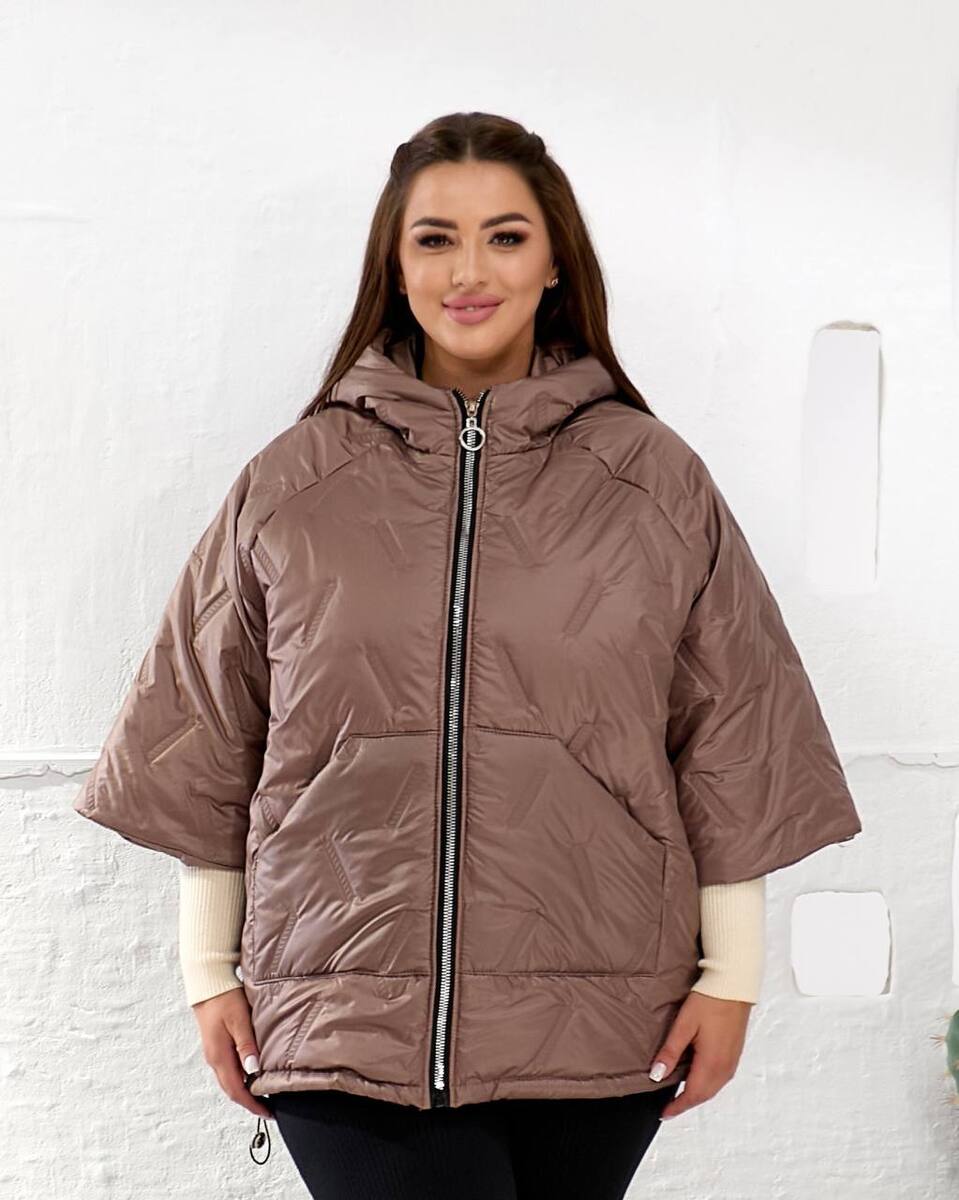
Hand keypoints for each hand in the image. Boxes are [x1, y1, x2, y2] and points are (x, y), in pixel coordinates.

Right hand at [191, 986, 272, 1120]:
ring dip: (245, 1090)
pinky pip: (228, 1068)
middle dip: (249, 1101)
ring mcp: (214, 1052)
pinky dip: (241, 1077)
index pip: (236, 1090)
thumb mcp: (239, 1021)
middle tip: (268, 1108)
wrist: (208, 983)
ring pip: (230, 1079)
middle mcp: (214, 1058)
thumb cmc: (224, 998)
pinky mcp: (216, 1045)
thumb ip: (246, 1046)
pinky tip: (253, 1072)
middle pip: (232, 1089)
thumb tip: (253, 1072)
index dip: (252, 1104)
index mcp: (219, 1056)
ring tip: (264, 1093)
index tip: (268, 1113)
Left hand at [651, 990, 753, 1120]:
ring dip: (697, 1095)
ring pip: (713, 1088)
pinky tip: (697, 1078)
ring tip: (680, 1096)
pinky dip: (707, 1085)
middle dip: (686, 1103)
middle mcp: (725, 1067)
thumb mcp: (684, 1025)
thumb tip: (657, 1075)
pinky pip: (720, 1078)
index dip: (677, 1107)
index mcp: (711, 1063)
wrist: (733, 986)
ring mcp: (732, 1061)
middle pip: (703, 1095)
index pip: (692, 1095)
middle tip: (669, 1108)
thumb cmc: (709, 1001)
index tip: (663, 1114)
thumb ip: (670, 1052)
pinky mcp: (734, 1054)